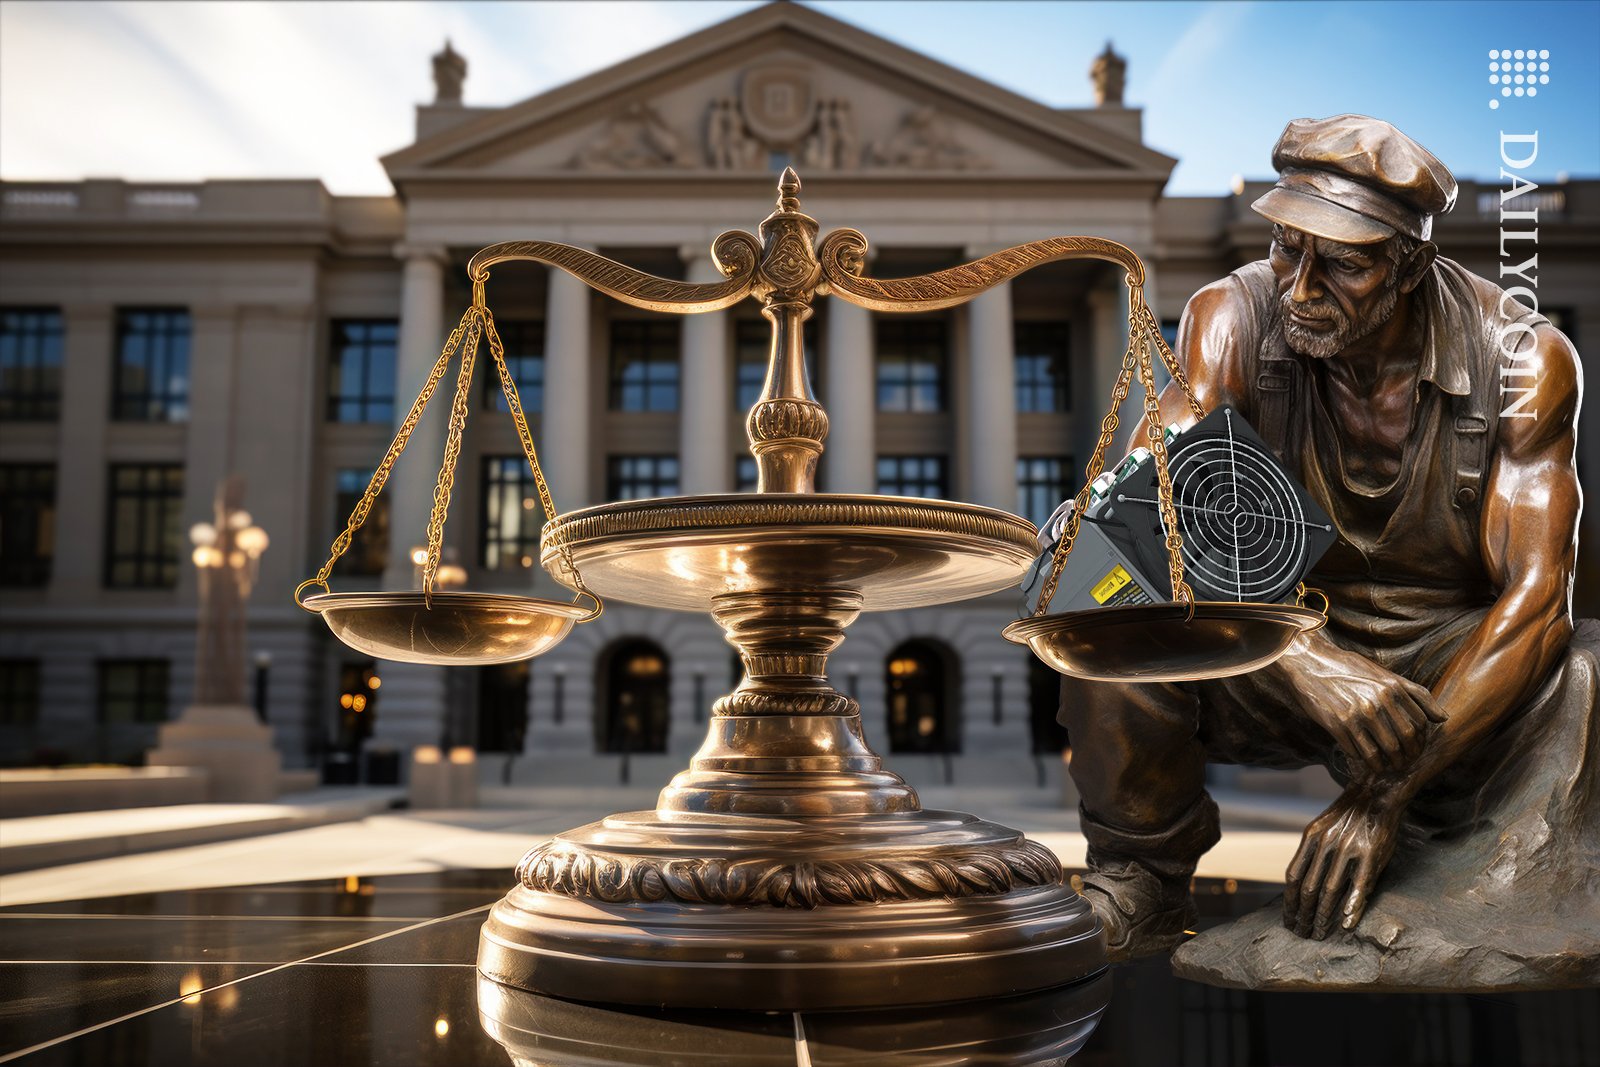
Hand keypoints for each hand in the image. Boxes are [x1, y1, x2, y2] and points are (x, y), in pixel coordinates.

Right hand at [1276, 640, 1443, 775]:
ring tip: (1386, 767)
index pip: (1419, 724)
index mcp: (1393, 688)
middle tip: (1404, 763)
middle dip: (1407, 757)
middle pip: (1404, 740)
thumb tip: (1442, 718)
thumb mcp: (1386, 675)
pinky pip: (1359, 752)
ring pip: (1383, 752)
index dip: (1420, 741)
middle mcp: (1379, 702)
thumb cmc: (1350, 669)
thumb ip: (1416, 693)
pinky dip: (1364, 760)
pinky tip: (1364, 759)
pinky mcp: (1339, 725)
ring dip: (1388, 765)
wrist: (1311, 664)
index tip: (1415, 748)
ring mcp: (1358, 715)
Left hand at [1282, 785, 1404, 938]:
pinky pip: (1359, 885)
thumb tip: (1299, 881)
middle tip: (1301, 934)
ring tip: (1319, 933)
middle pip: (1309, 888)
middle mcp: (1326, 843)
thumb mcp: (1323, 826)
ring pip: (1331, 890)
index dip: (1289, 901)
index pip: (1294, 876)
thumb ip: (1312, 851)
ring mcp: (1349, 848)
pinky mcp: (1372, 854)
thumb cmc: (1350, 813)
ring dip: (1323, 916)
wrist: (1379, 790)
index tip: (1288, 919)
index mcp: (1311, 836)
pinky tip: (1346, 922)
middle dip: (1303, 914)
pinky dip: (1352, 906)